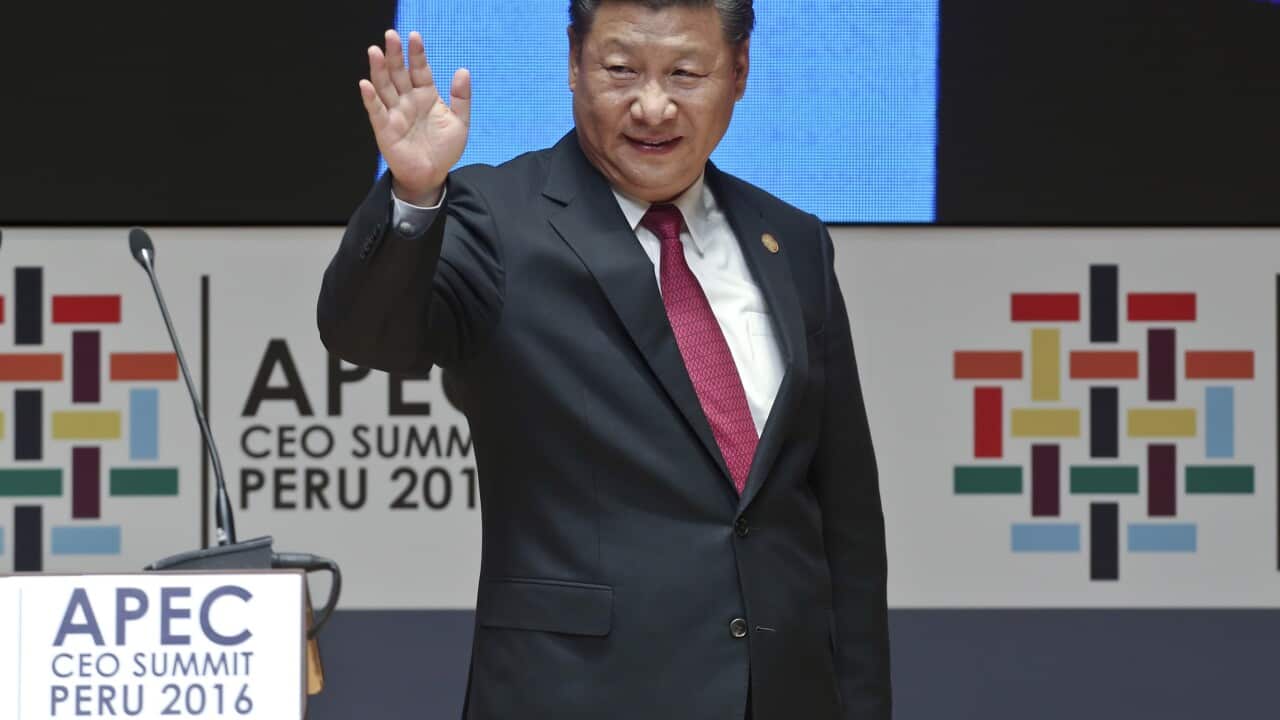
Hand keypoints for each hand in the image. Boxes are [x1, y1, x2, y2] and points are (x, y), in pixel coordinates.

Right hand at [360, 30, 470, 205]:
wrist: (433, 176)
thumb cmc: (444, 150)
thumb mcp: (460, 122)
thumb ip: (461, 98)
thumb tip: (463, 70)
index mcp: (425, 95)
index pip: (420, 70)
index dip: (417, 54)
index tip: (414, 36)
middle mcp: (407, 100)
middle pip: (398, 73)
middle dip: (395, 54)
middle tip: (391, 34)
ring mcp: (395, 113)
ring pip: (384, 87)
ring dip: (379, 70)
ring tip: (375, 51)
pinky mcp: (385, 129)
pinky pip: (377, 111)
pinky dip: (370, 98)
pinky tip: (366, 84)